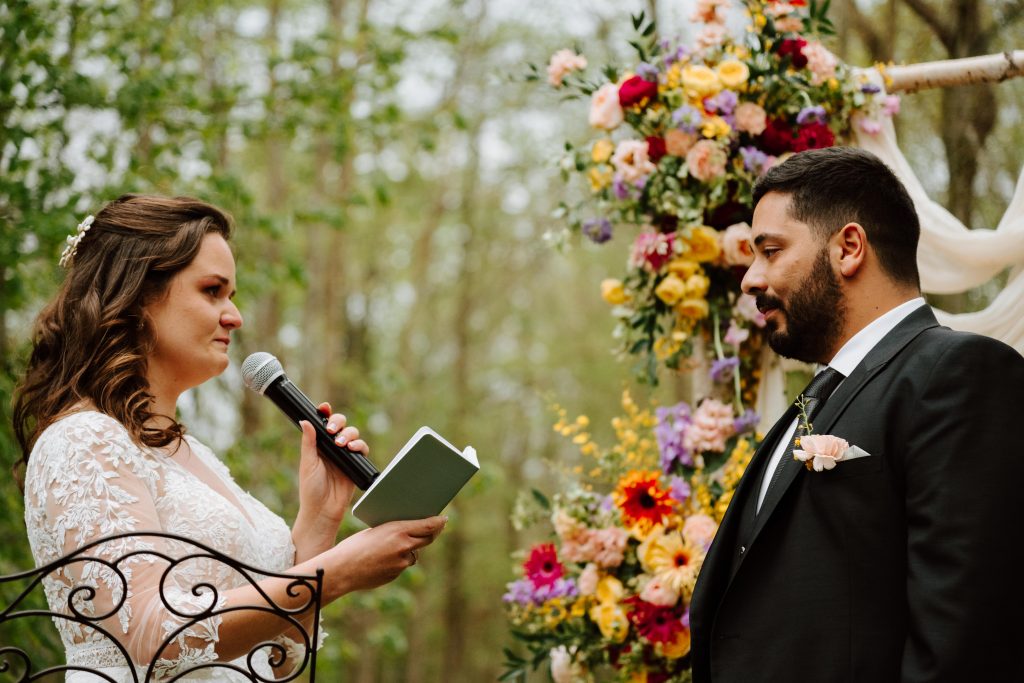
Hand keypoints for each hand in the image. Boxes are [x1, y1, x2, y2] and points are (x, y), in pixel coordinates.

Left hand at [294, 403, 368, 556]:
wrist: (323, 511)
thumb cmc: (311, 490)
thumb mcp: (307, 464)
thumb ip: (308, 442)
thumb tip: (305, 420)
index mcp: (319, 445)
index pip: (323, 424)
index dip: (325, 413)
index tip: (324, 408)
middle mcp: (332, 448)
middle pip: (340, 425)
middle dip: (338, 422)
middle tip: (332, 430)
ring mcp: (345, 455)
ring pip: (353, 434)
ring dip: (349, 434)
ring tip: (342, 444)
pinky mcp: (356, 464)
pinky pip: (363, 449)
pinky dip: (360, 445)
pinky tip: (353, 449)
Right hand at [323, 516, 446, 598]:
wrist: (342, 570)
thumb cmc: (354, 546)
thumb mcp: (375, 530)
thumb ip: (394, 531)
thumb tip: (408, 531)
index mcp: (398, 530)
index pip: (428, 526)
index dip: (438, 522)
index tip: (443, 519)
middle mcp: (403, 547)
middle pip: (427, 540)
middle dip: (432, 534)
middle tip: (435, 528)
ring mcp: (401, 563)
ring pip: (413, 554)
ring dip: (410, 549)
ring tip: (396, 544)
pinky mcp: (395, 575)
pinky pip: (402, 565)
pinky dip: (398, 560)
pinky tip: (383, 558)